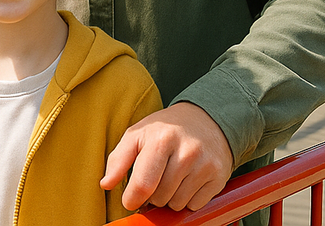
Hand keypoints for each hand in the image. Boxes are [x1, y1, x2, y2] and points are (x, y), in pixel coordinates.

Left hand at [100, 102, 233, 211]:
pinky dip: (187, 199)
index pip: (143, 184)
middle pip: (159, 197)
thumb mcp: (137, 134)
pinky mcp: (219, 176)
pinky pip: (195, 205)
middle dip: (152, 194)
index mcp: (161, 140)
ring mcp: (205, 165)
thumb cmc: (165, 129)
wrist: (205, 119)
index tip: (129, 201)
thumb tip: (105, 184)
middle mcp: (186, 152)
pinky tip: (187, 181)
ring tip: (171, 177)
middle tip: (155, 177)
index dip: (132, 199)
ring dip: (169, 197)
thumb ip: (118, 159)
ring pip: (176, 203)